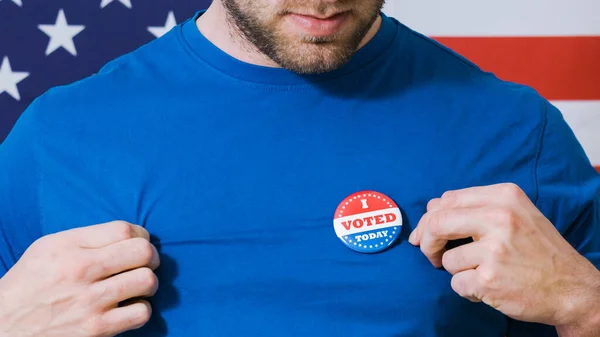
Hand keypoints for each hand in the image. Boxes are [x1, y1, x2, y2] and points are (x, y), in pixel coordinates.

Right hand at [0, 221, 159, 336]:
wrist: (3, 326)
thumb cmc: (30, 283)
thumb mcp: (48, 249)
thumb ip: (89, 238)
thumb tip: (132, 235)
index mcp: (67, 246)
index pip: (124, 229)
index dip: (141, 235)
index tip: (138, 243)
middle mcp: (80, 270)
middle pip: (143, 252)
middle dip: (151, 257)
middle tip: (144, 264)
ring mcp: (90, 302)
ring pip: (147, 281)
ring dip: (148, 283)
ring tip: (137, 286)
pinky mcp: (97, 329)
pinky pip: (141, 312)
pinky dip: (141, 309)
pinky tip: (128, 307)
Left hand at [408, 183, 599, 330]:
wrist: (572, 288)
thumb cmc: (538, 251)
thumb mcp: (515, 214)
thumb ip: (474, 208)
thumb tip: (431, 208)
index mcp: (504, 196)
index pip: (447, 200)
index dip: (429, 219)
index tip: (425, 234)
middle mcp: (500, 218)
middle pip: (437, 223)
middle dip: (427, 242)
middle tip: (432, 255)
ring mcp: (495, 250)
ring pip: (447, 259)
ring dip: (458, 271)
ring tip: (484, 272)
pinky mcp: (490, 279)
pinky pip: (457, 284)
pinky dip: (468, 289)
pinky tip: (490, 287)